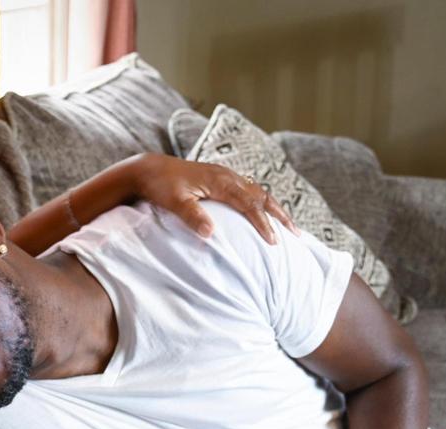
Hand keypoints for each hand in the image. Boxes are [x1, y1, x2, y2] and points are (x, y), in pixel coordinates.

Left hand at [127, 153, 296, 243]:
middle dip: (280, 215)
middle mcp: (228, 176)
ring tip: (288, 226)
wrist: (149, 169)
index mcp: (221, 182)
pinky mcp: (220, 179)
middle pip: (262, 196)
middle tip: (296, 235)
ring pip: (258, 191)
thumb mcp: (174, 202)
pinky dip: (261, 202)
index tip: (274, 241)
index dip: (263, 223)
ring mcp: (225, 176)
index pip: (250, 204)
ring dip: (274, 208)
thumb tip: (210, 233)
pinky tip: (263, 213)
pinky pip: (248, 190)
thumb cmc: (161, 186)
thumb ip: (192, 216)